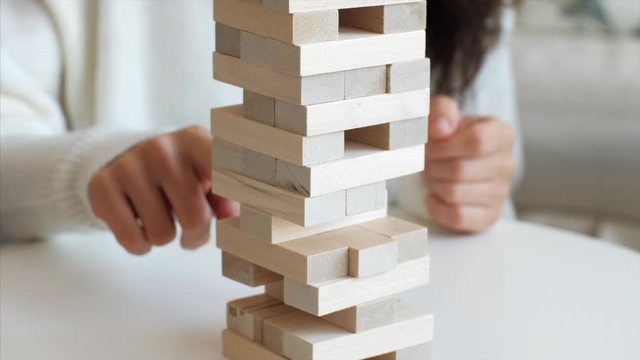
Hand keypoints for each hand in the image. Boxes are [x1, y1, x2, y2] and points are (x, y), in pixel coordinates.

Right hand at [88, 126, 238, 254]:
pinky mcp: (102, 187)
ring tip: (160, 215)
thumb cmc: (178, 174)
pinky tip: (139, 224)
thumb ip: (226, 195)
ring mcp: (129, 166)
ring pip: (162, 236)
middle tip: (191, 227)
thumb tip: (232, 215)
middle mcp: (162, 148)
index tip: (232, 215)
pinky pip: (133, 241)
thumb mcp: (206, 175)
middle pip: (196, 219)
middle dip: (197, 234)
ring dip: (165, 237)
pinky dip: (141, 245)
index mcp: (195, 139)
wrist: (123, 158)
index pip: (225, 173)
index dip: (235, 202)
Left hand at [424, 96, 515, 232]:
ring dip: (434, 184)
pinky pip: (457, 217)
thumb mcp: (442, 114)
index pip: (477, 141)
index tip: (430, 145)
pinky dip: (437, 207)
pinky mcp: (489, 216)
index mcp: (502, 134)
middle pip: (460, 170)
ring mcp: (501, 192)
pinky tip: (433, 196)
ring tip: (434, 176)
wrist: (448, 161)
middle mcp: (507, 164)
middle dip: (433, 166)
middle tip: (427, 162)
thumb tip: (441, 127)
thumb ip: (440, 111)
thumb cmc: (447, 136)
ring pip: (455, 194)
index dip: (444, 145)